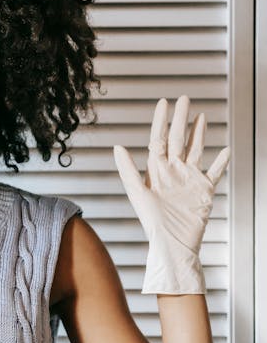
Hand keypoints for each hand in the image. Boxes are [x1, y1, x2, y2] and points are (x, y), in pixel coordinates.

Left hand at [113, 96, 230, 294]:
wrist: (173, 243)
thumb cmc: (152, 222)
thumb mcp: (137, 193)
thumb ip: (128, 169)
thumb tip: (117, 146)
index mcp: (156, 170)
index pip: (158, 138)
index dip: (160, 120)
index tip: (163, 102)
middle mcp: (173, 171)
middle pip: (178, 139)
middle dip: (181, 119)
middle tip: (185, 99)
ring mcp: (190, 179)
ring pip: (196, 150)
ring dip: (199, 133)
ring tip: (201, 116)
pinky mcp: (205, 190)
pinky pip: (215, 171)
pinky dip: (221, 160)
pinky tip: (225, 149)